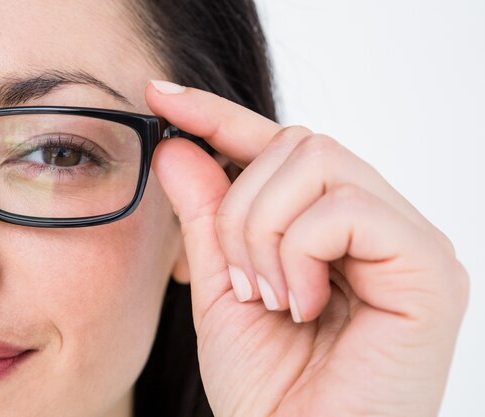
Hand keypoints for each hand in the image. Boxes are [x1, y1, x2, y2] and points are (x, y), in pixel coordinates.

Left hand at [146, 81, 468, 416]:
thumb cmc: (268, 390)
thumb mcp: (220, 286)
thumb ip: (207, 213)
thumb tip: (180, 144)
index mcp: (337, 228)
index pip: (280, 146)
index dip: (220, 117)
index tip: (162, 96)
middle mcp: (381, 223)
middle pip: (299, 143)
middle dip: (243, 208)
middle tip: (242, 280)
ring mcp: (410, 240)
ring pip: (317, 161)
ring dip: (265, 231)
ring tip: (269, 297)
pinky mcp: (430, 266)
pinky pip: (344, 209)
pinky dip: (298, 252)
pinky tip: (300, 304)